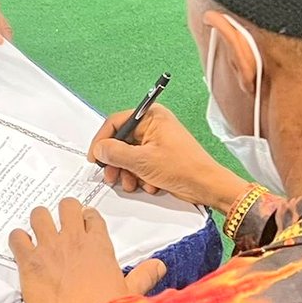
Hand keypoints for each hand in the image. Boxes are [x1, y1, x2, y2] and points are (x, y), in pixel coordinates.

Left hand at [9, 199, 166, 302]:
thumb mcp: (130, 292)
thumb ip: (144, 275)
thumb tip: (159, 266)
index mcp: (99, 245)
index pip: (92, 217)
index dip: (86, 218)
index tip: (83, 223)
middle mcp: (73, 240)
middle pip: (67, 206)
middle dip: (63, 212)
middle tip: (61, 223)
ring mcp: (49, 247)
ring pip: (39, 214)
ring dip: (38, 221)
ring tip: (38, 231)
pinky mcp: (28, 261)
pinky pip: (17, 237)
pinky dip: (17, 239)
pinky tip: (21, 247)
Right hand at [88, 104, 249, 212]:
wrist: (206, 186)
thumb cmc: (183, 167)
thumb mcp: (142, 161)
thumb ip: (115, 153)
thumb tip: (100, 149)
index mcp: (151, 116)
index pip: (115, 122)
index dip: (102, 140)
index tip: (95, 157)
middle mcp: (153, 126)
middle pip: (121, 141)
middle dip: (116, 162)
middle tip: (112, 176)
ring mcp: (156, 142)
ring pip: (128, 156)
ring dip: (127, 173)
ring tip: (132, 183)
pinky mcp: (159, 157)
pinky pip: (139, 165)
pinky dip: (140, 177)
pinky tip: (149, 184)